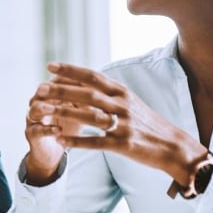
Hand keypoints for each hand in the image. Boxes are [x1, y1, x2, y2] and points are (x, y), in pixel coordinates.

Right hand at [24, 70, 84, 184]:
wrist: (54, 151)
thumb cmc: (69, 127)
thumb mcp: (80, 111)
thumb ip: (89, 98)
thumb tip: (105, 86)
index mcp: (51, 93)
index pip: (58, 80)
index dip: (71, 79)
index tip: (87, 81)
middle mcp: (39, 103)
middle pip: (43, 91)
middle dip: (56, 89)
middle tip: (69, 88)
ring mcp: (33, 119)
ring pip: (35, 109)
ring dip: (45, 107)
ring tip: (54, 108)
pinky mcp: (31, 135)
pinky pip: (36, 131)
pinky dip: (47, 129)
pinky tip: (58, 130)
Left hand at [35, 62, 206, 184]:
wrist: (173, 146)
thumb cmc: (148, 123)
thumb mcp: (131, 101)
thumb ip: (110, 92)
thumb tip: (87, 80)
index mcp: (122, 92)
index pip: (92, 76)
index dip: (70, 70)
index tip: (50, 66)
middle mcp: (122, 104)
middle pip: (87, 94)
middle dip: (61, 90)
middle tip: (39, 88)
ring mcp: (123, 124)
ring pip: (88, 116)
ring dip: (63, 113)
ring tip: (43, 112)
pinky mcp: (123, 144)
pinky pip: (95, 142)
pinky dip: (76, 141)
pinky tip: (59, 140)